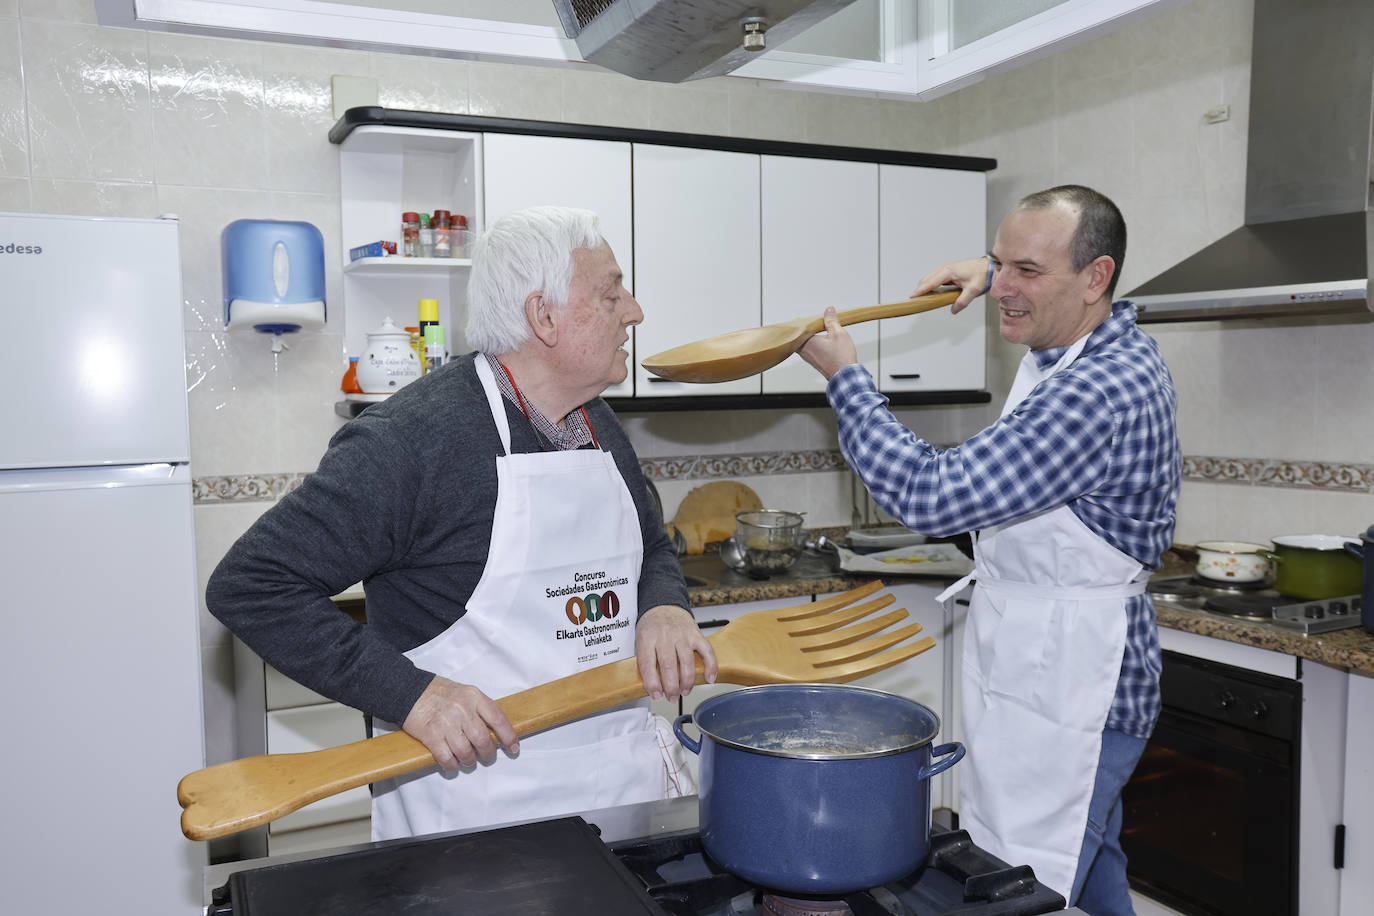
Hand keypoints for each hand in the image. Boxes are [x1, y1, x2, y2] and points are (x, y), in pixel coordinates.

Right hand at [402, 675, 519, 769]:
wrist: (409, 690)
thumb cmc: (439, 694)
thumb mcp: (465, 693)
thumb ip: (480, 709)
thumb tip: (497, 732)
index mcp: (474, 697)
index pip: (498, 719)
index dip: (508, 736)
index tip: (513, 748)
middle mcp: (462, 709)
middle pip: (483, 740)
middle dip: (488, 753)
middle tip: (487, 756)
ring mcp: (446, 723)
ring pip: (466, 752)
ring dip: (470, 761)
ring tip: (468, 760)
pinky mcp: (431, 735)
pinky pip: (447, 758)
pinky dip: (452, 765)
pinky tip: (453, 763)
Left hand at [635, 605, 717, 700]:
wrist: (663, 606)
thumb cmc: (651, 627)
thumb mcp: (640, 641)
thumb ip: (645, 661)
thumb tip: (652, 687)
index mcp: (647, 638)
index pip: (647, 664)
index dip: (652, 684)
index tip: (656, 695)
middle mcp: (664, 636)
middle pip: (668, 665)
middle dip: (671, 687)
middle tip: (672, 697)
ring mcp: (681, 634)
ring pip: (686, 661)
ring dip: (687, 681)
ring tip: (685, 691)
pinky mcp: (695, 633)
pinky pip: (706, 650)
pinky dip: (710, 666)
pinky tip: (709, 678)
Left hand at [798, 307, 857, 379]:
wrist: (845, 376)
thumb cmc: (841, 358)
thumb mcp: (838, 333)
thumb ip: (831, 321)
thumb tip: (828, 310)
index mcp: (806, 342)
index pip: (798, 328)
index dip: (802, 321)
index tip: (807, 317)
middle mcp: (804, 351)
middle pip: (800, 335)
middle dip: (807, 328)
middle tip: (815, 322)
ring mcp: (808, 357)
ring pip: (805, 342)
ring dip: (811, 336)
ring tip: (821, 329)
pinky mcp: (814, 361)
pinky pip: (810, 349)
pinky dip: (814, 343)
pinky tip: (824, 340)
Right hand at [910, 256, 990, 314]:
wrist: (988, 267)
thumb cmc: (982, 274)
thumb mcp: (973, 290)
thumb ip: (962, 301)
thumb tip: (954, 310)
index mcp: (949, 271)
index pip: (931, 282)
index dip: (921, 290)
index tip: (913, 296)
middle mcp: (945, 268)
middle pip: (926, 280)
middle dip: (919, 290)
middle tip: (915, 301)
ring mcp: (945, 269)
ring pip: (929, 279)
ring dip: (924, 288)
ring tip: (920, 299)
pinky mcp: (947, 272)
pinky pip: (934, 279)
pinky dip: (930, 285)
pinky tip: (930, 293)